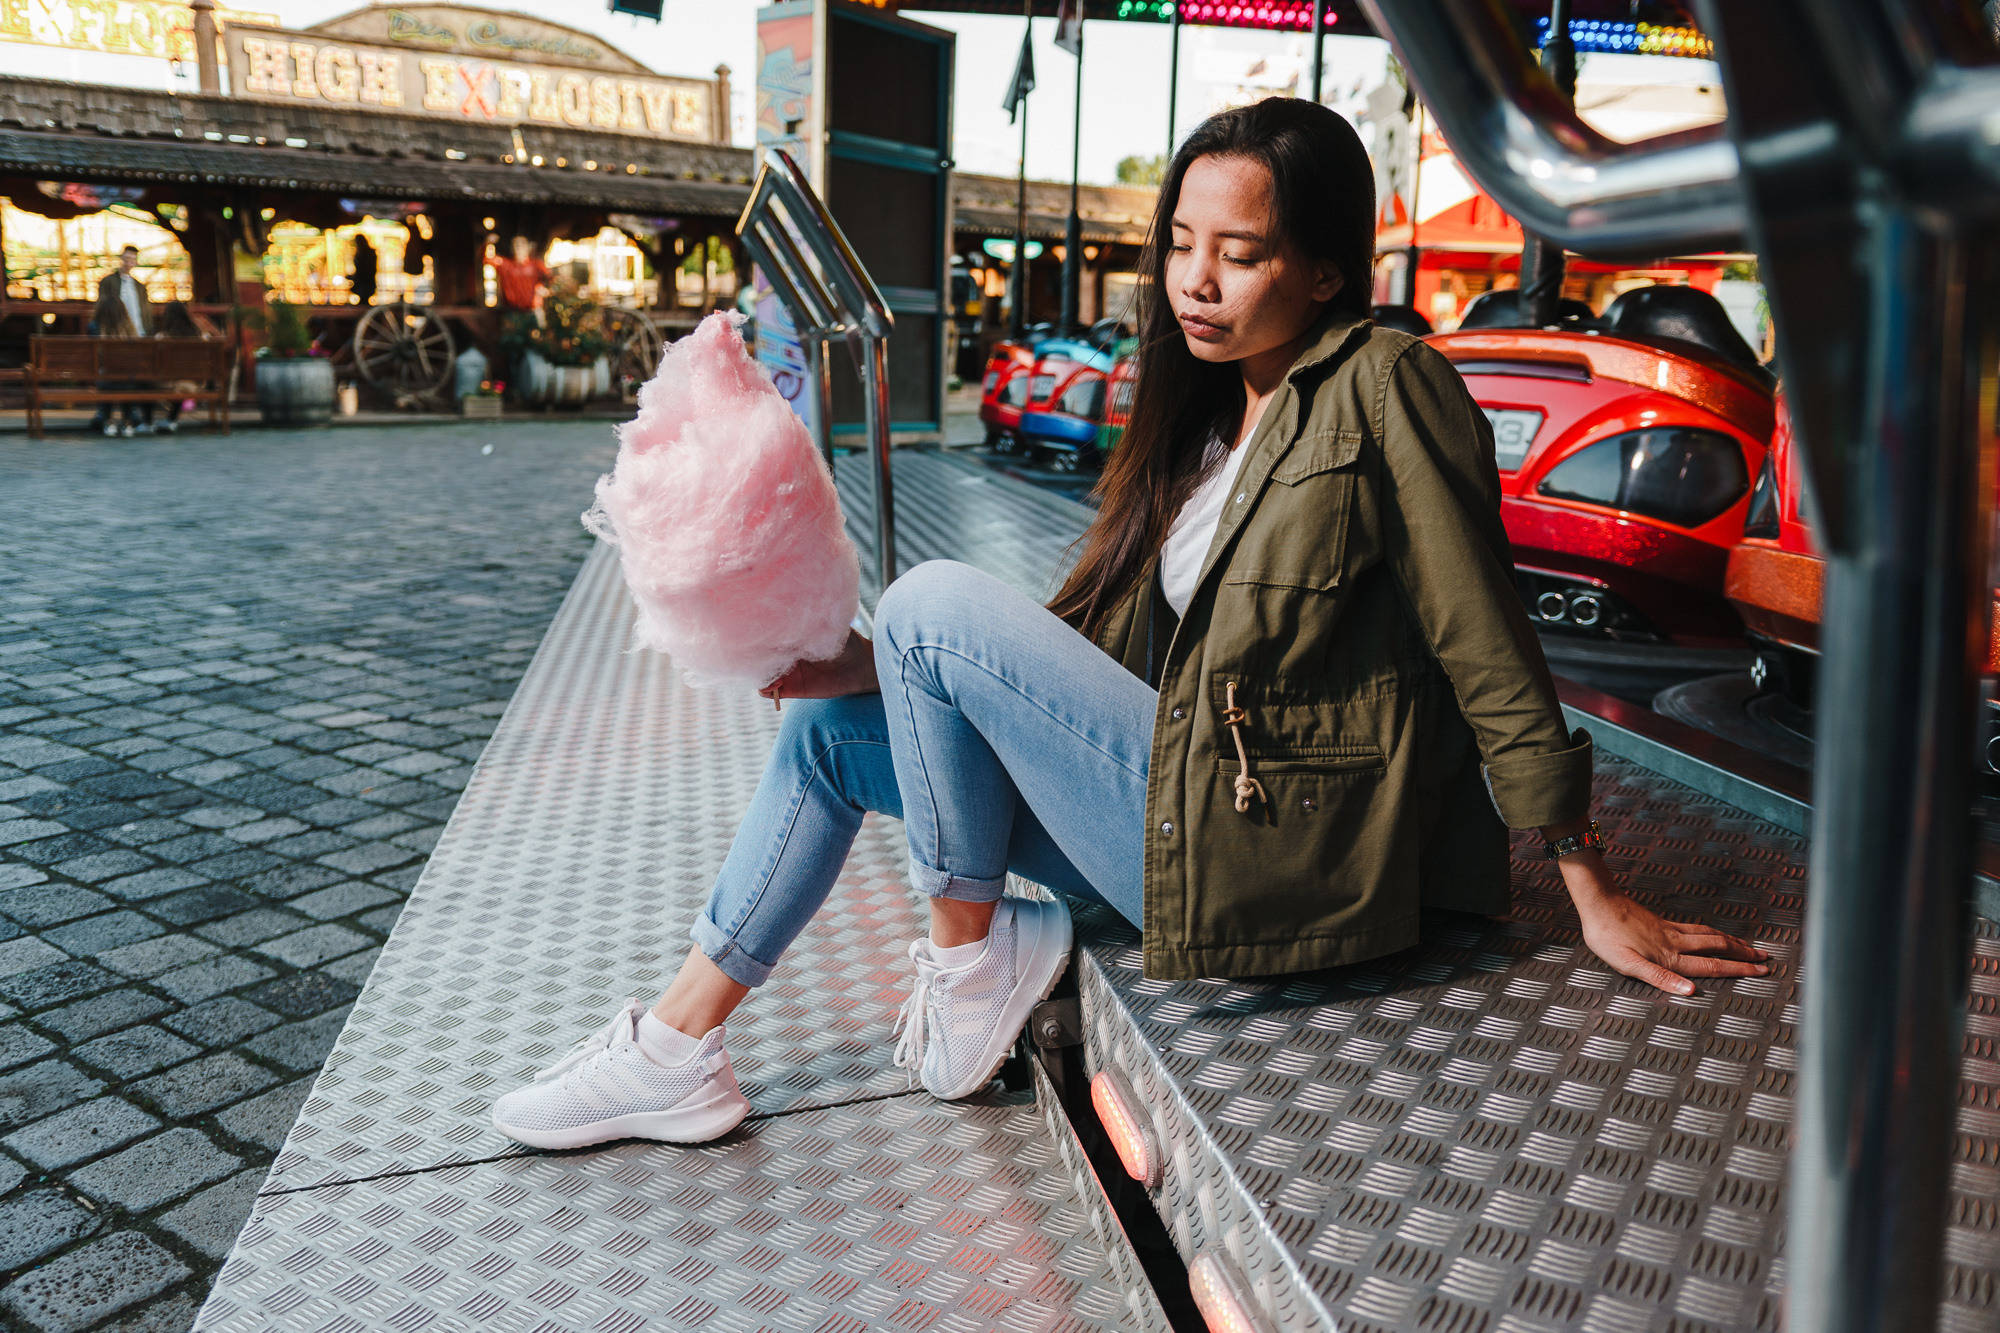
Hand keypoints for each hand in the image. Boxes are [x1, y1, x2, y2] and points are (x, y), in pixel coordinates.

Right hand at [758, 629, 877, 705]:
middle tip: (759, 656)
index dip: (757, 637)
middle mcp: (784, 655)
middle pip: (757, 656)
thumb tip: (786, 619)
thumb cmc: (845, 643)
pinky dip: (766, 688)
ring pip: (759, 675)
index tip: (756, 636)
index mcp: (790, 637)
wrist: (860, 666)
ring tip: (772, 672)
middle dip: (754, 656)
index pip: (765, 638)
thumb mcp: (825, 630)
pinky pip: (768, 692)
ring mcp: (785, 672)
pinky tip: (777, 683)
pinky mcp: (791, 689)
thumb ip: (807, 627)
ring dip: (758, 674)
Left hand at [1550, 842, 1769, 995]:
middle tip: (1766, 960)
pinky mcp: (1663, 923)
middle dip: (1744, 955)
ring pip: (1710, 936)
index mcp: (1669, 958)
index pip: (1712, 966)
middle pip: (1719, 948)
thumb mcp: (1627, 964)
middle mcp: (1675, 943)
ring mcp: (1671, 931)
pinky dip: (1713, 932)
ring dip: (1733, 943)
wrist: (1598, 903)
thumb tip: (1690, 991)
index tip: (1761, 972)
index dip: (1738, 970)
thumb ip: (1660, 978)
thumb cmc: (1606, 937)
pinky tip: (1714, 934)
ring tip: (1750, 947)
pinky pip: (1697, 928)